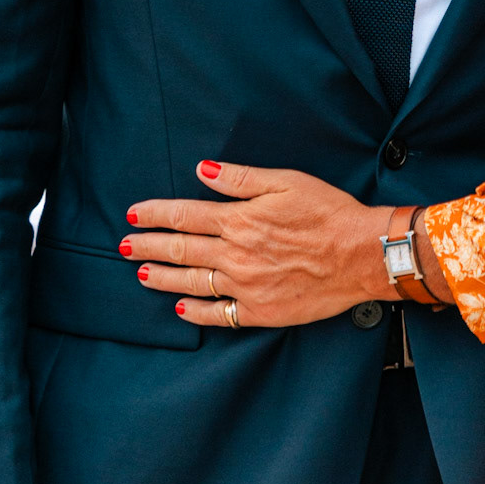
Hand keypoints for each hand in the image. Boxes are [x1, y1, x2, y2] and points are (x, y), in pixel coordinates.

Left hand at [122, 161, 396, 327]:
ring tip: (141, 274)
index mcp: (240, 220)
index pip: (185, 215)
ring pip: (192, 283)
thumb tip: (202, 169)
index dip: (155, 215)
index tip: (133, 214)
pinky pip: (219, 314)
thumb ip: (239, 178)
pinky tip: (181, 308)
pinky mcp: (260, 310)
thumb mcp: (286, 181)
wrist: (361, 254)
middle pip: (180, 250)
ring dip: (162, 278)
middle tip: (123, 246)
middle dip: (147, 247)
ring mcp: (246, 285)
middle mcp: (236, 254)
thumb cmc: (328, 212)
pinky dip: (196, 312)